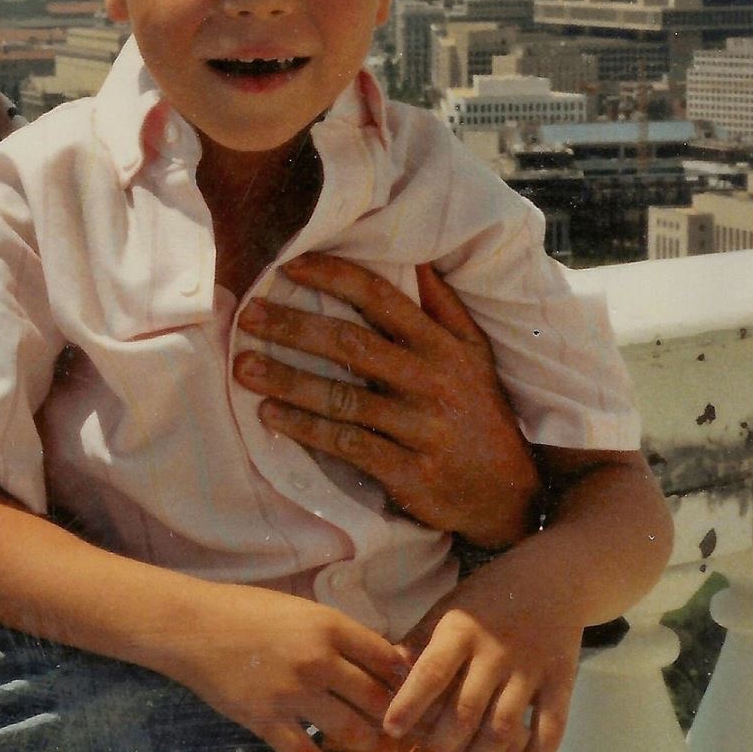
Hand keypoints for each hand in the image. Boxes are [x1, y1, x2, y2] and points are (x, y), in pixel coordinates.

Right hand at [165, 582, 406, 751]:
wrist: (188, 626)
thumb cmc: (241, 609)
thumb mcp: (297, 608)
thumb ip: (335, 632)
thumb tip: (378, 657)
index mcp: (328, 626)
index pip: (386, 659)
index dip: (402, 679)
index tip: (406, 690)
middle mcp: (317, 660)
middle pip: (376, 699)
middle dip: (390, 715)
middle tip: (394, 725)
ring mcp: (292, 693)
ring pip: (352, 731)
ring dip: (365, 742)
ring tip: (367, 744)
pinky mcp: (267, 720)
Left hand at [232, 255, 539, 547]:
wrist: (511, 496)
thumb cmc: (480, 412)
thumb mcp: (474, 354)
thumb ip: (443, 305)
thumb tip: (414, 255)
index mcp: (443, 346)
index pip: (382, 299)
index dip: (334, 277)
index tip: (289, 265)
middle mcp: (433, 381)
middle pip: (352, 344)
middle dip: (294, 326)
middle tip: (247, 315)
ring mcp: (422, 428)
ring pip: (343, 397)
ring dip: (288, 380)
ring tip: (241, 367)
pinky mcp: (411, 472)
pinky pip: (348, 444)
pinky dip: (305, 429)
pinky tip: (270, 415)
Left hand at [382, 577, 579, 751]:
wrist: (552, 580)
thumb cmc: (486, 598)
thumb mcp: (446, 608)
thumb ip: (419, 641)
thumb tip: (385, 676)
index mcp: (460, 632)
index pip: (431, 673)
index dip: (409, 704)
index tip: (389, 731)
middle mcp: (496, 654)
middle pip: (465, 710)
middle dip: (439, 745)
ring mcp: (531, 671)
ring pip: (504, 727)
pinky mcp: (562, 684)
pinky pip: (550, 729)